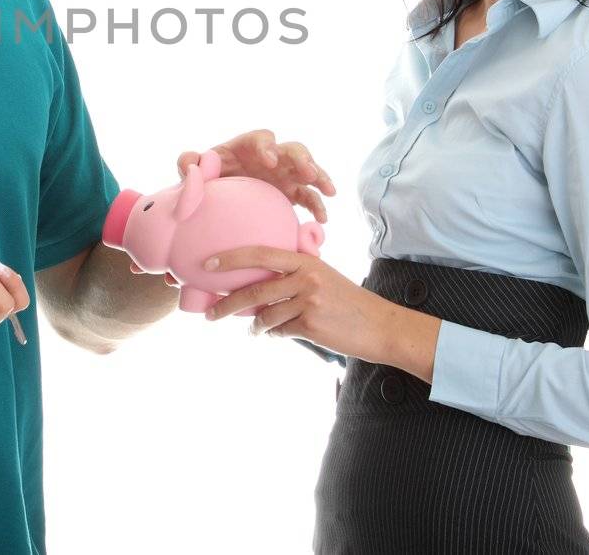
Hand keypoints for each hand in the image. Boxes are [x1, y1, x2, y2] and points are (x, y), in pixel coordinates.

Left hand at [177, 129, 334, 222]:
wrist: (215, 202)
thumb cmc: (205, 181)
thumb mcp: (194, 173)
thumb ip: (188, 164)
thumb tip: (192, 165)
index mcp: (246, 148)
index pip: (261, 138)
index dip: (267, 146)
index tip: (268, 160)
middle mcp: (270, 157)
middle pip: (293, 149)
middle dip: (302, 159)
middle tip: (308, 172)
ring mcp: (284, 174)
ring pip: (308, 169)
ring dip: (319, 177)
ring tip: (329, 191)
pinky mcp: (291, 192)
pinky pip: (310, 196)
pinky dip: (318, 204)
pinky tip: (323, 219)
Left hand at [201, 246, 421, 372]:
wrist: (380, 325)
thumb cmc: (347, 302)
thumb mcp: (324, 277)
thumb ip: (295, 274)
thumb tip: (258, 284)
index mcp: (305, 261)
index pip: (260, 253)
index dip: (231, 258)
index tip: (208, 264)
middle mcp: (305, 277)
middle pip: (254, 289)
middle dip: (227, 304)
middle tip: (211, 314)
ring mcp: (308, 301)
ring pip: (264, 315)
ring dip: (255, 326)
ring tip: (254, 330)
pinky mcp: (310, 325)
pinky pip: (279, 331)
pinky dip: (274, 334)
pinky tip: (277, 334)